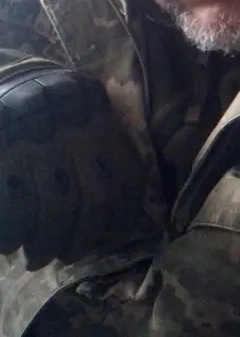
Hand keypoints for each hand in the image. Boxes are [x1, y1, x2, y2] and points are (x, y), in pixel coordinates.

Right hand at [0, 68, 147, 269]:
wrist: (21, 81)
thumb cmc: (62, 103)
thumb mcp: (94, 111)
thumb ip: (113, 145)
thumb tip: (128, 201)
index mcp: (103, 130)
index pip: (127, 181)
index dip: (124, 217)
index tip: (112, 237)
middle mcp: (77, 142)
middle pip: (95, 203)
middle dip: (85, 238)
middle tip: (69, 254)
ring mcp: (40, 152)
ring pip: (56, 213)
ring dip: (47, 245)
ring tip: (38, 258)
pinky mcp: (5, 160)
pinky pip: (15, 209)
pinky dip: (13, 234)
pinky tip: (10, 242)